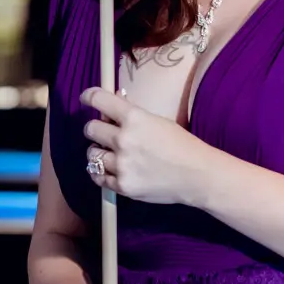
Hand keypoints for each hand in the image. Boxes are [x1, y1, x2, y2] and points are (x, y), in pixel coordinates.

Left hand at [80, 89, 216, 206]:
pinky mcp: (122, 186)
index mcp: (135, 118)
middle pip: (90, 129)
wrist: (197, 175)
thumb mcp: (158, 121)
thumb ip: (132, 113)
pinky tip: (109, 169)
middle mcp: (124, 139)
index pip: (99, 100)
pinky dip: (101, 172)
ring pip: (91, 154)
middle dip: (96, 129)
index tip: (86, 98)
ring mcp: (122, 164)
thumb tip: (113, 99)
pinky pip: (98, 177)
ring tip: (109, 154)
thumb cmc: (181, 145)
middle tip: (104, 133)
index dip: (89, 97)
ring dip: (98, 152)